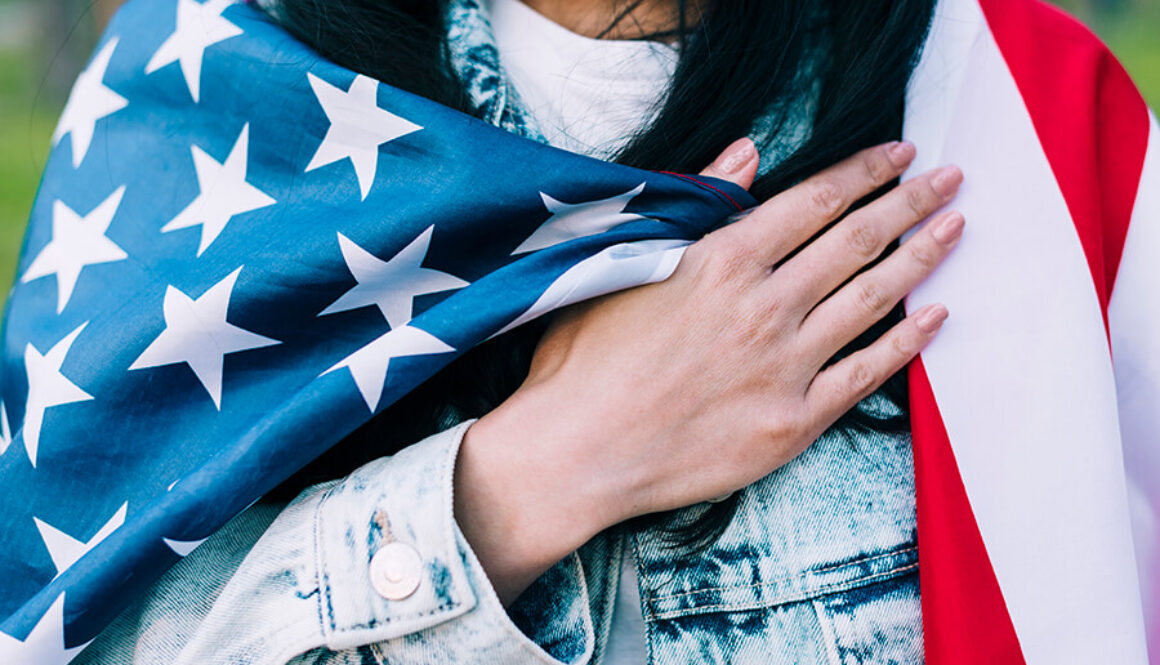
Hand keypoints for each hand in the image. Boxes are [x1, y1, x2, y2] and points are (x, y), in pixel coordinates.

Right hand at [454, 139, 962, 603]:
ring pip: (872, 299)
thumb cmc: (588, 356)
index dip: (865, 172)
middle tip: (949, 179)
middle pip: (857, 241)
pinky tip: (934, 315)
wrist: (578, 451)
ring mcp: (786, 366)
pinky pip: (866, 373)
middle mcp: (766, 306)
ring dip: (920, 258)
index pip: (815, 201)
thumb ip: (698, 203)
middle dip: (909, 203)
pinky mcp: (794, 422)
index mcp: (724, 261)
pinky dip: (905, 342)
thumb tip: (750, 153)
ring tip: (954, 228)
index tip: (899, 153)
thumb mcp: (629, 260)